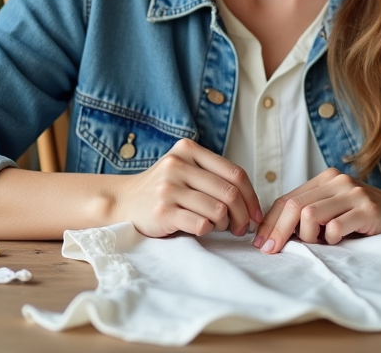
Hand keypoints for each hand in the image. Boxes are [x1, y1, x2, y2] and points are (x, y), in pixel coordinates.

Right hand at [113, 138, 263, 237]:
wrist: (124, 201)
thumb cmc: (163, 189)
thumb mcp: (184, 169)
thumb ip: (213, 175)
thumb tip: (251, 202)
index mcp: (188, 150)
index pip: (235, 173)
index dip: (251, 197)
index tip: (256, 214)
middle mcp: (178, 165)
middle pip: (230, 193)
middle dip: (243, 216)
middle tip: (241, 228)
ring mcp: (168, 188)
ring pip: (218, 210)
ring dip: (225, 224)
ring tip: (218, 227)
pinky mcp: (162, 211)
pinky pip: (201, 224)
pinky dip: (207, 230)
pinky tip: (200, 228)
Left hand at [252, 168, 380, 253]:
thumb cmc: (365, 217)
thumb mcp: (335, 210)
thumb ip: (310, 214)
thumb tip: (273, 233)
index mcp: (325, 179)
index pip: (287, 198)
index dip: (270, 222)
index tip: (260, 242)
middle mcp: (337, 181)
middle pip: (294, 206)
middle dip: (277, 230)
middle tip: (270, 250)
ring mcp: (353, 193)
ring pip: (310, 214)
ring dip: (307, 236)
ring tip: (318, 243)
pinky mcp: (367, 209)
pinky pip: (335, 227)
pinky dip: (330, 239)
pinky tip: (339, 241)